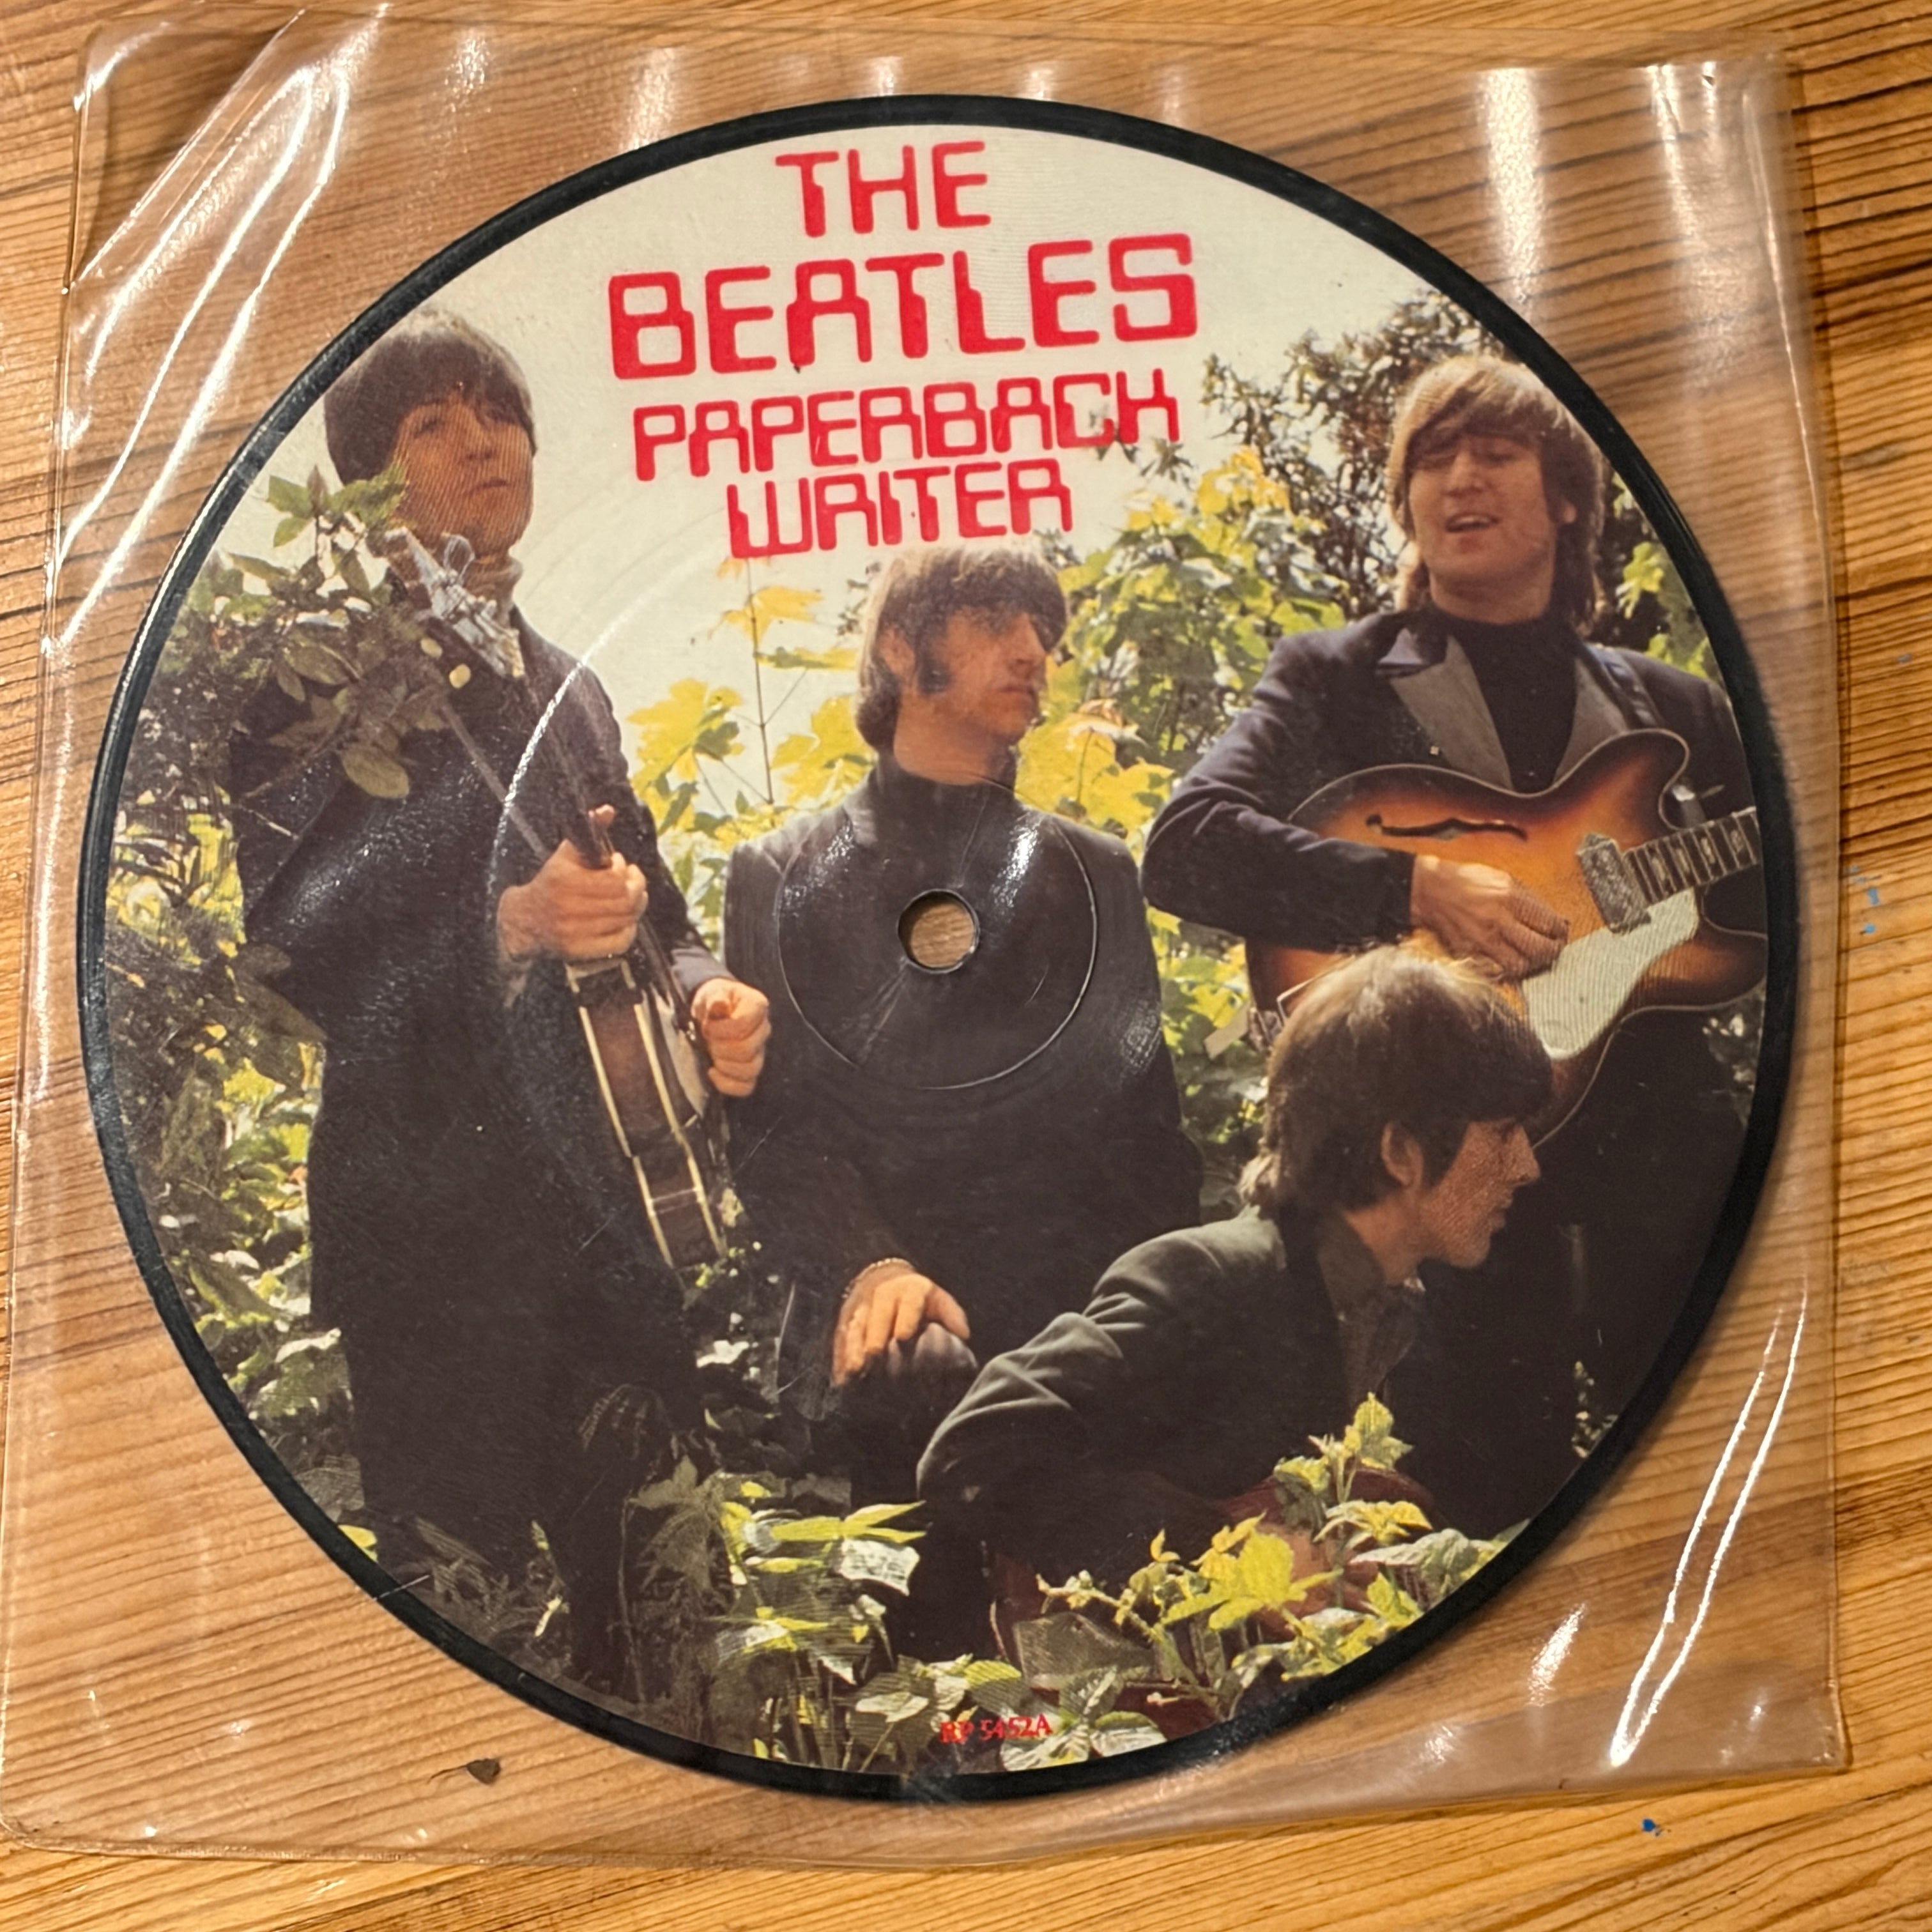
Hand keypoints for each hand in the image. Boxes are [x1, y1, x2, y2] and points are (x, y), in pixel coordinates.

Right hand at [496, 804, 646, 962]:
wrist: (525, 920)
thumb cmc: (552, 882)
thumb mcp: (566, 854)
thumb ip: (589, 831)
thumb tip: (608, 810)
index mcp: (564, 882)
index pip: (615, 880)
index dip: (624, 869)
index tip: (618, 863)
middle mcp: (567, 909)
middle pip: (626, 901)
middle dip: (636, 886)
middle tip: (633, 879)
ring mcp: (573, 934)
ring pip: (626, 920)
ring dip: (636, 905)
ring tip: (630, 895)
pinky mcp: (579, 952)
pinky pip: (621, 942)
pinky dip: (629, 929)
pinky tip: (624, 918)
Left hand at [690, 978, 770, 1096]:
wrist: (713, 1012)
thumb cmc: (713, 1000)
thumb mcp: (710, 993)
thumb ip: (715, 997)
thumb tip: (719, 1004)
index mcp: (757, 1006)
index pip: (745, 1025)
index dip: (722, 1030)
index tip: (707, 1026)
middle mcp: (763, 1030)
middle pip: (748, 1050)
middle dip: (721, 1049)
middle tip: (708, 1042)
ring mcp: (760, 1051)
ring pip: (750, 1069)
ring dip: (724, 1066)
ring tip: (711, 1056)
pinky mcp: (751, 1068)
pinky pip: (746, 1086)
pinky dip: (727, 1084)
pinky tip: (712, 1073)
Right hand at [833, 1261, 969, 1384]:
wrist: (886, 1280)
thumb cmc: (921, 1300)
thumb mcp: (939, 1300)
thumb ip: (951, 1316)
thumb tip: (962, 1335)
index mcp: (909, 1290)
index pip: (908, 1303)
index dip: (905, 1318)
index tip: (903, 1337)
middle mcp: (882, 1296)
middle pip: (877, 1316)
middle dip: (874, 1336)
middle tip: (874, 1358)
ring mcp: (862, 1308)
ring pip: (856, 1327)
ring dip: (854, 1349)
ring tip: (854, 1371)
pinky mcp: (846, 1321)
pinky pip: (841, 1339)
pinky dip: (841, 1357)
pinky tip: (841, 1377)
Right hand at [1409, 854, 1566, 979]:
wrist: (1430, 891)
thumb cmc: (1465, 881)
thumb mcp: (1503, 878)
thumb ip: (1529, 900)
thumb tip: (1553, 918)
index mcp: (1510, 898)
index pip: (1550, 924)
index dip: (1560, 931)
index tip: (1560, 932)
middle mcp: (1498, 921)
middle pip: (1539, 949)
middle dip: (1552, 951)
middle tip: (1552, 948)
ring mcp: (1483, 941)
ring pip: (1520, 966)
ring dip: (1531, 964)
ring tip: (1532, 956)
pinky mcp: (1470, 954)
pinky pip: (1496, 971)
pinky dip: (1507, 969)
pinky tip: (1510, 959)